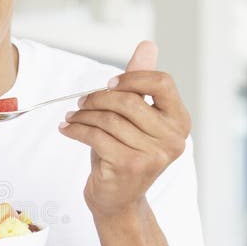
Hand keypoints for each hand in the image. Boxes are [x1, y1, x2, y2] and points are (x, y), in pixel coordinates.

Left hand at [58, 41, 190, 218]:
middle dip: (98, 98)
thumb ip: (141, 83)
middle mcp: (173, 138)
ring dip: (83, 115)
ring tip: (72, 117)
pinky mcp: (130, 165)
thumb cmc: (124, 152)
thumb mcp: (134, 118)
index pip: (162, 82)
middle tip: (80, 102)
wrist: (117, 199)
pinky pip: (96, 136)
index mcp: (180, 121)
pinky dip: (76, 130)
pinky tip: (67, 129)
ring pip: (109, 119)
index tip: (109, 85)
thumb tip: (147, 46)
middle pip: (129, 101)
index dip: (133, 78)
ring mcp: (154, 154)